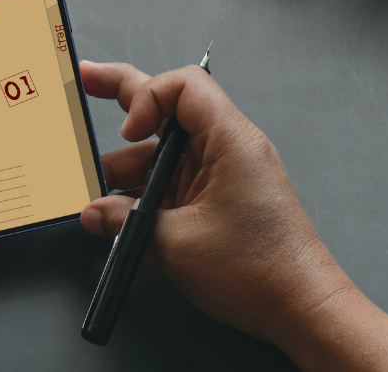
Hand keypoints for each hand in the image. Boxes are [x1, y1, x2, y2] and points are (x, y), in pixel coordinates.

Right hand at [78, 62, 352, 347]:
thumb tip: (94, 212)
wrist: (302, 310)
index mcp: (230, 142)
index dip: (146, 99)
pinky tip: (118, 215)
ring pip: (162, 152)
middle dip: (123, 94)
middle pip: (169, 106)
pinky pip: (171, 180)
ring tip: (97, 195)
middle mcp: (228, 149)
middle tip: (85, 78)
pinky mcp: (217, 197)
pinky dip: (143, 192)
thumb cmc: (262, 273)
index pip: (183, 86)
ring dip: (127, 170)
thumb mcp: (176, 244)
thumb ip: (125, 220)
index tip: (127, 133)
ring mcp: (222, 173)